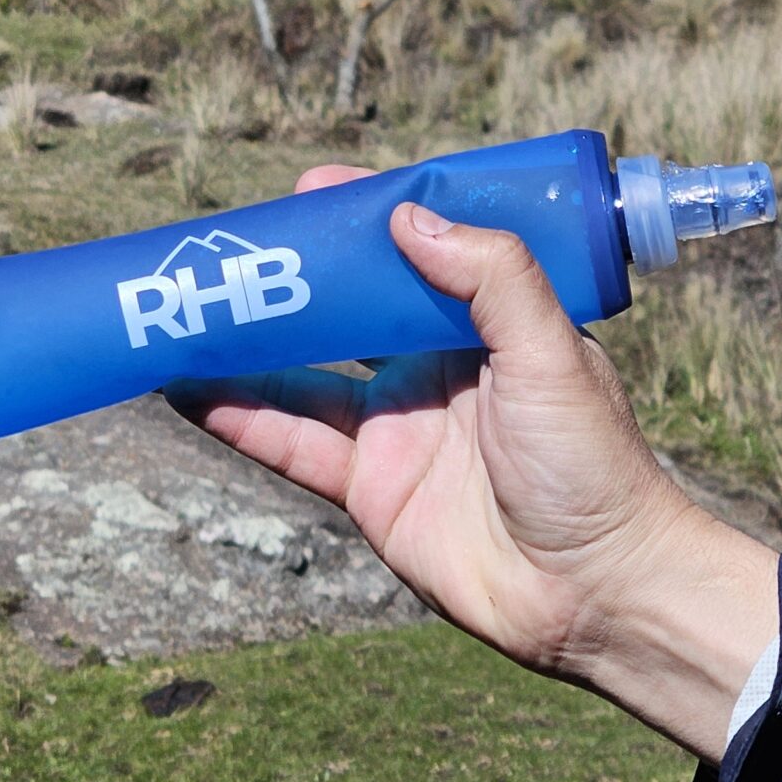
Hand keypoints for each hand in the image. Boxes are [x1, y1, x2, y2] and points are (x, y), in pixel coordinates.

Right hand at [167, 167, 779, 764]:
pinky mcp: (370, 490)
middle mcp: (435, 369)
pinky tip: (190, 393)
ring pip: (304, 376)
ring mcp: (398, 429)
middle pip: (347, 311)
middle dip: (291, 282)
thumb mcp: (552, 354)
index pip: (418, 251)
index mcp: (486, 324)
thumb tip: (408, 216)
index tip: (310, 191)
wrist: (595, 591)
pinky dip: (240, 418)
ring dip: (248, 349)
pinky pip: (293, 445)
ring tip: (185, 317)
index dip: (365, 218)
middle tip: (228, 250)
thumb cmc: (594, 465)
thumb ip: (490, 279)